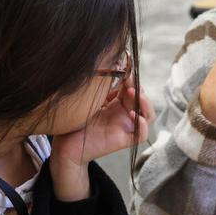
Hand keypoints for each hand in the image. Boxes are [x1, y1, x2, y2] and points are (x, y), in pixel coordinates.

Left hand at [50, 81, 154, 199]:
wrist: (66, 144)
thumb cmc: (75, 121)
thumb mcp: (91, 100)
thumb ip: (104, 88)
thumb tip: (116, 70)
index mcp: (117, 104)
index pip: (133, 89)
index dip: (132, 80)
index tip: (125, 71)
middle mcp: (123, 115)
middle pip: (142, 100)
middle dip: (138, 88)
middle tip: (128, 80)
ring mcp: (125, 127)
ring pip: (148, 115)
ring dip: (145, 103)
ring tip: (133, 92)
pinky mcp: (124, 140)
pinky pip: (142, 135)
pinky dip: (142, 125)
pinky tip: (133, 115)